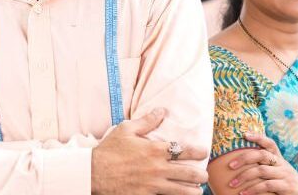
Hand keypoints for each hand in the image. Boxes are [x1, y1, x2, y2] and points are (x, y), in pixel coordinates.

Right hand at [92, 108, 208, 194]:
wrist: (93, 173)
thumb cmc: (109, 150)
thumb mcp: (126, 130)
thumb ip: (147, 121)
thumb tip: (162, 110)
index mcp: (154, 150)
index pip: (184, 150)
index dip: (198, 152)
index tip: (204, 152)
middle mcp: (158, 168)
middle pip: (189, 173)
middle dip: (200, 175)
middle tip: (203, 175)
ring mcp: (153, 185)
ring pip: (182, 191)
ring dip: (193, 190)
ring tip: (197, 190)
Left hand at [227, 133, 297, 194]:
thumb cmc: (288, 186)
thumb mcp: (278, 174)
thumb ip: (265, 169)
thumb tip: (241, 166)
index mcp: (280, 160)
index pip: (270, 143)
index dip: (258, 137)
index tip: (244, 134)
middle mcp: (283, 165)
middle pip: (262, 154)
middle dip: (243, 158)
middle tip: (230, 165)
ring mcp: (285, 175)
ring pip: (261, 170)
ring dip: (244, 177)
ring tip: (232, 183)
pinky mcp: (287, 186)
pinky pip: (266, 185)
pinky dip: (253, 189)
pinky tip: (243, 193)